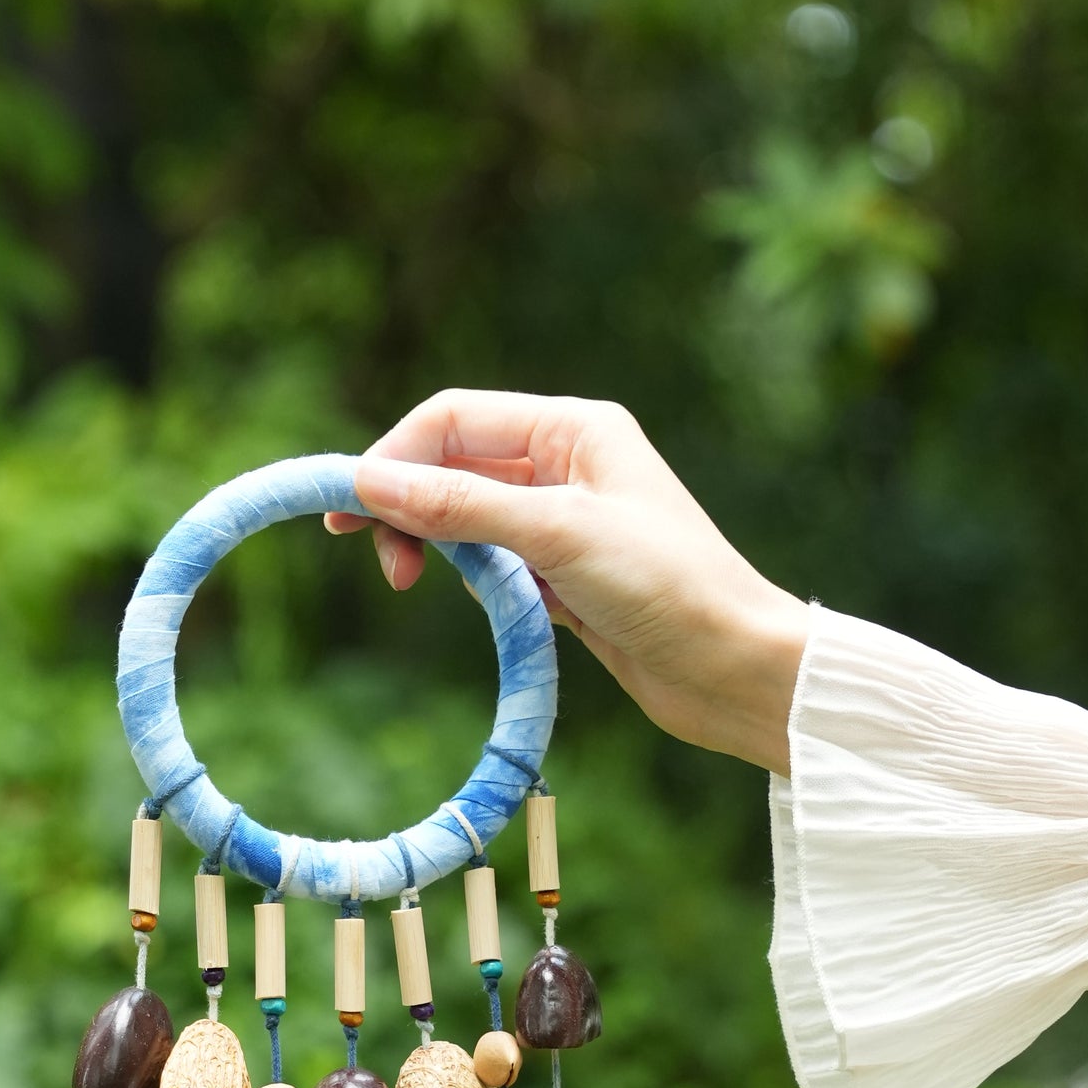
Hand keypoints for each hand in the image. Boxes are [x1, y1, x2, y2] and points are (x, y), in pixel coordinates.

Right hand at [325, 389, 809, 776]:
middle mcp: (570, 465)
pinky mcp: (568, 580)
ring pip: (470, 521)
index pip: (454, 418)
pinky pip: (497, 570)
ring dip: (444, 551)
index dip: (394, 456)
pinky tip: (496, 611)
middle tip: (389, 568)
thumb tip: (369, 480)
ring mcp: (567, 524)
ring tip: (426, 588)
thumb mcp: (555, 535)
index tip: (352, 513)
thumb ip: (460, 503)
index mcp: (575, 428)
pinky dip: (481, 588)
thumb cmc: (666, 587)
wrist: (735, 669)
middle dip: (410, 507)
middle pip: (455, 466)